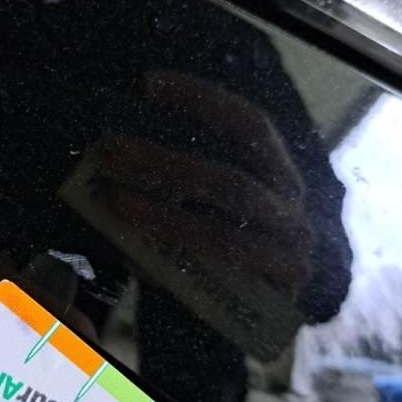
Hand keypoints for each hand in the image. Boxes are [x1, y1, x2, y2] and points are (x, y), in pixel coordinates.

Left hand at [96, 70, 311, 297]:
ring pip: (222, 226)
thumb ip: (171, 192)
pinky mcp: (281, 281)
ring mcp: (291, 245)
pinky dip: (176, 243)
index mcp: (278, 174)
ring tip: (112, 196)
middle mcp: (292, 204)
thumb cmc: (227, 254)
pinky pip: (221, 258)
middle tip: (110, 150)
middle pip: (229, 176)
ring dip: (161, 207)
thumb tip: (108, 170)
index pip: (250, 125)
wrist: (264, 317)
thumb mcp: (205, 213)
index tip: (151, 84)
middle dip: (164, 161)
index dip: (204, 100)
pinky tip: (133, 239)